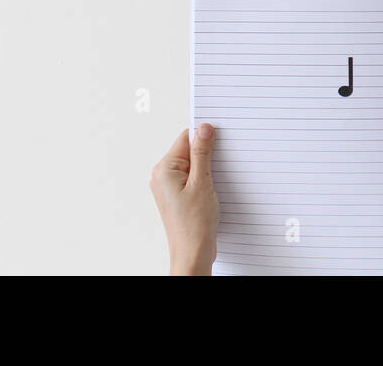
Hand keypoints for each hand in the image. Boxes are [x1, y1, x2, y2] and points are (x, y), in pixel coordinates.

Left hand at [150, 124, 219, 275]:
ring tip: (213, 184)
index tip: (219, 139)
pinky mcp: (178, 195)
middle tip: (218, 168)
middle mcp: (163, 176)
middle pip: (188, 150)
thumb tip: (204, 129)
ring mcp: (170, 187)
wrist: (193, 253)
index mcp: (164, 169)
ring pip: (193, 164)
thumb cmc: (194, 225)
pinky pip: (193, 177)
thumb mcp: (202, 182)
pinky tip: (212, 189)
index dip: (204, 137)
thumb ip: (202, 153)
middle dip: (207, 154)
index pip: (186, 138)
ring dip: (207, 168)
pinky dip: (205, 179)